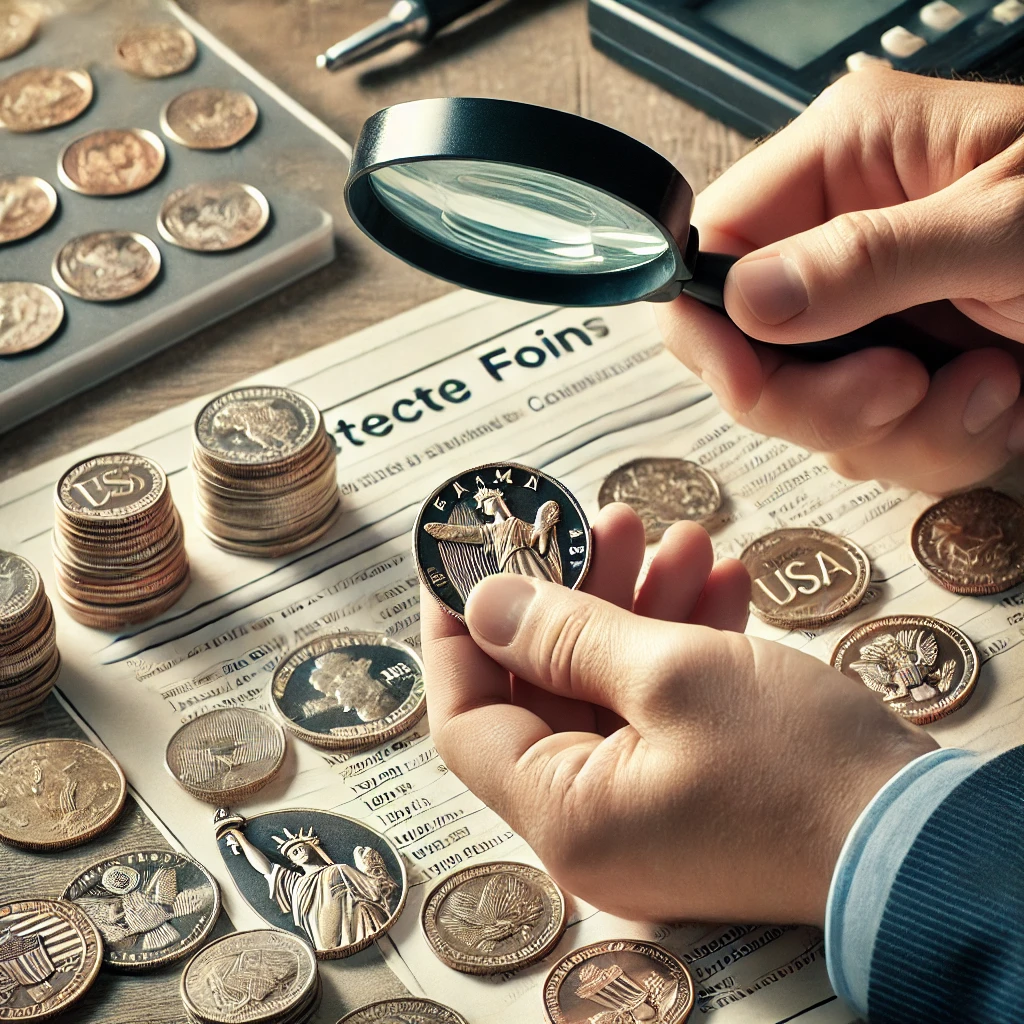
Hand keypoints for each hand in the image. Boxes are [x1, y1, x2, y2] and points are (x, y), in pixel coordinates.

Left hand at [422, 504, 936, 925]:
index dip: (459, 632)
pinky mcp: (693, 791)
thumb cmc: (797, 764)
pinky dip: (681, 646)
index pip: (466, 717)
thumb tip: (483, 604)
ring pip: (612, 690)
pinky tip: (723, 584)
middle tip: (610, 522)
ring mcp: (644, 809)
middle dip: (579, 597)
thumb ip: (564, 634)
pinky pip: (661, 710)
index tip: (471, 560)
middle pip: (547, 690)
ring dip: (642, 609)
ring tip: (686, 537)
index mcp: (563, 812)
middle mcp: (592, 823)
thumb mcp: (672, 674)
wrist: (921, 838)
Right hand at [657, 69, 1023, 492]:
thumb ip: (870, 261)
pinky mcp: (904, 367)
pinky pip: (871, 439)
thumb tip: (748, 301)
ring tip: (988, 386)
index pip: (712, 246)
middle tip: (898, 390)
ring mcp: (871, 310)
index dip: (712, 324)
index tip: (753, 379)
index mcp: (846, 160)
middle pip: (747, 349)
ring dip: (897, 429)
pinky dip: (937, 443)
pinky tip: (999, 396)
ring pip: (810, 410)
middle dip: (820, 397)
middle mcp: (841, 237)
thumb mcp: (1005, 228)